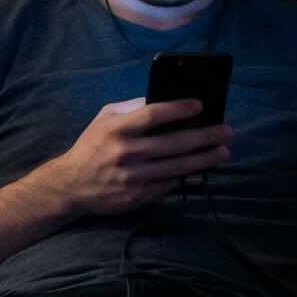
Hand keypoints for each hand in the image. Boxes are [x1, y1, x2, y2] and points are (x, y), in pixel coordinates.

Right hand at [34, 97, 232, 217]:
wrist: (71, 185)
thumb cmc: (91, 146)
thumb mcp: (104, 119)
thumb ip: (132, 108)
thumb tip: (165, 100)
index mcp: (117, 129)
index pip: (154, 115)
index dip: (179, 109)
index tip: (200, 106)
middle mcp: (126, 153)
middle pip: (175, 143)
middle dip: (205, 137)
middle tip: (226, 132)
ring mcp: (133, 178)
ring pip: (178, 167)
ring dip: (204, 159)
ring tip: (222, 151)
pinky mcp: (138, 196)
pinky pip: (169, 184)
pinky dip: (186, 175)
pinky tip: (199, 167)